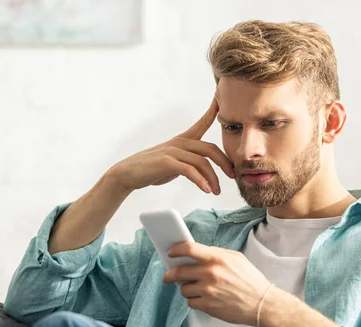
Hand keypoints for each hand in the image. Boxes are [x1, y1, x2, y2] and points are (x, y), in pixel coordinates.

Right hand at [108, 97, 234, 194]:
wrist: (128, 173)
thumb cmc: (151, 169)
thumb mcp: (173, 163)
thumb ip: (188, 162)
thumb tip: (202, 170)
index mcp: (182, 140)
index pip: (202, 123)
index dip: (213, 111)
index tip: (222, 100)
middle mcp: (179, 143)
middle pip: (210, 148)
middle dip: (224, 162)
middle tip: (232, 176)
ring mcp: (173, 151)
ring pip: (202, 162)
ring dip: (213, 178)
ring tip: (216, 191)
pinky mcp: (167, 162)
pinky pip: (190, 171)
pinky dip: (200, 181)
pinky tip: (206, 189)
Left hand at [162, 242, 271, 325]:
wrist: (262, 304)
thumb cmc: (250, 280)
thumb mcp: (236, 258)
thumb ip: (216, 254)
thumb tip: (197, 253)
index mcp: (218, 259)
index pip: (189, 249)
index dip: (176, 250)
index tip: (170, 253)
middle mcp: (210, 274)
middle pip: (179, 271)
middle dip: (170, 274)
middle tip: (168, 275)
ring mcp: (208, 291)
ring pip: (183, 289)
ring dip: (186, 289)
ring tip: (195, 288)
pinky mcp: (208, 306)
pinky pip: (191, 302)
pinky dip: (194, 300)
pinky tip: (203, 298)